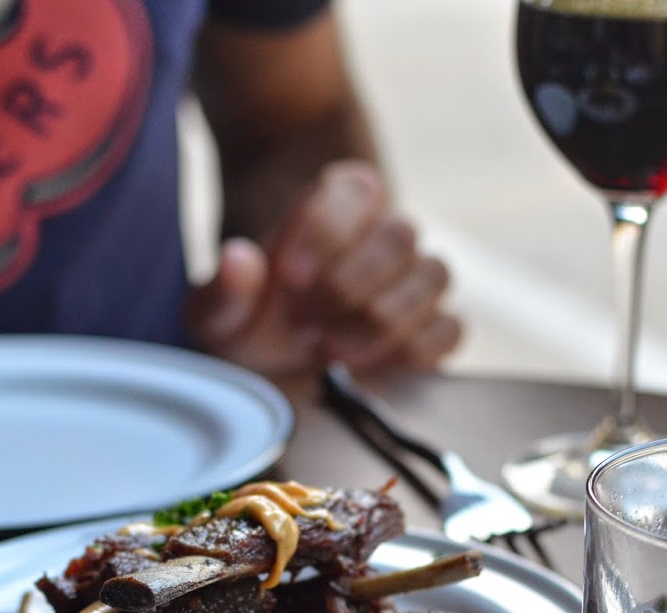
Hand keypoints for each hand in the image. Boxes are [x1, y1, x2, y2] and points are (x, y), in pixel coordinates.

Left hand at [184, 160, 461, 376]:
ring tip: (333, 350)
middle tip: (307, 324)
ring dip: (385, 318)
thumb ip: (222, 289)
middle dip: (353, 284)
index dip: (325, 231)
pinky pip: (451, 327)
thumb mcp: (216, 315)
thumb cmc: (245, 327)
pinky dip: (417, 347)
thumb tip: (240, 258)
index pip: (353, 190)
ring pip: (434, 275)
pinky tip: (371, 364)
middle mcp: (381, 233)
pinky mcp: (432, 328)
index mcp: (334, 205)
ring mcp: (414, 280)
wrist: (269, 368)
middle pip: (401, 234)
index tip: (289, 276)